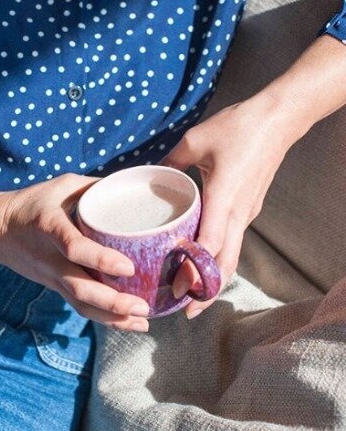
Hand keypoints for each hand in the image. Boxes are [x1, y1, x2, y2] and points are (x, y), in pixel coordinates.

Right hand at [0, 173, 149, 331]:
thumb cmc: (32, 202)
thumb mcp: (62, 185)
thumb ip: (95, 187)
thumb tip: (134, 187)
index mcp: (50, 227)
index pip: (74, 247)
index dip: (101, 259)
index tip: (128, 267)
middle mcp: (50, 258)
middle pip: (80, 287)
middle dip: (112, 302)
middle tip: (143, 307)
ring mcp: (51, 277)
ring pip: (80, 303)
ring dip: (111, 317)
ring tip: (142, 324)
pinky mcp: (54, 287)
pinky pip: (78, 306)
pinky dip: (103, 317)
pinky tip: (127, 322)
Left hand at [160, 97, 295, 318]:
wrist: (279, 118)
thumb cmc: (239, 127)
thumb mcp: (195, 140)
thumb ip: (170, 161)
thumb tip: (149, 174)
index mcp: (224, 198)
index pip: (210, 244)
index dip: (194, 270)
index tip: (178, 290)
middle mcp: (239, 213)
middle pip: (226, 262)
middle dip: (207, 290)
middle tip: (186, 311)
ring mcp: (248, 212)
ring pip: (232, 255)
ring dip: (214, 278)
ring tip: (193, 294)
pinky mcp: (250, 208)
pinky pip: (235, 240)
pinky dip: (220, 258)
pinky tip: (203, 261)